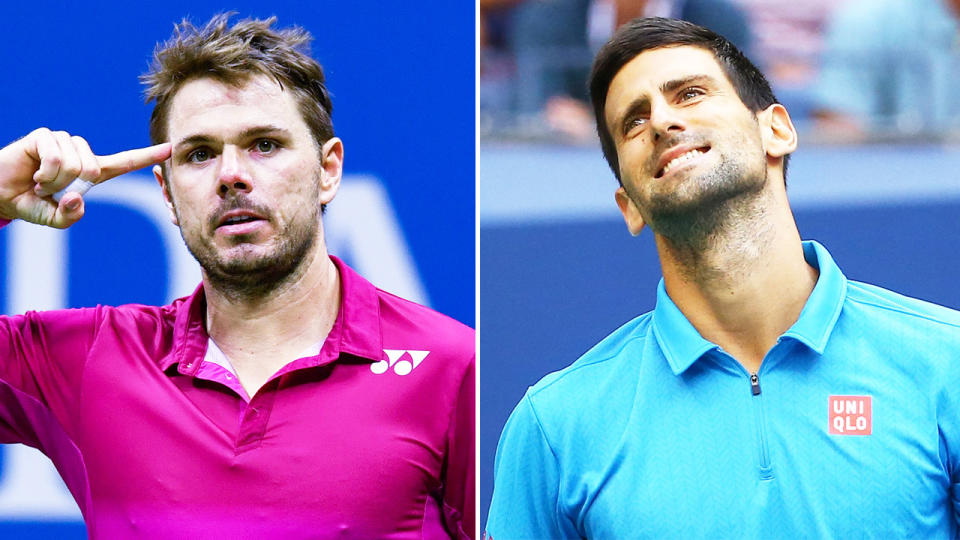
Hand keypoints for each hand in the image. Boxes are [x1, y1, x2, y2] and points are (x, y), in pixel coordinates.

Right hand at [0, 128, 171, 227]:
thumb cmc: (29, 204)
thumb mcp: (54, 219)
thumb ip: (70, 216)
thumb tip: (77, 197)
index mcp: (91, 171)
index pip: (124, 162)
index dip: (147, 156)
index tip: (170, 148)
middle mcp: (80, 153)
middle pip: (95, 168)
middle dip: (70, 187)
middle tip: (50, 190)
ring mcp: (63, 141)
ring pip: (75, 164)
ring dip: (54, 182)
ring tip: (40, 183)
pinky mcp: (45, 136)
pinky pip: (55, 157)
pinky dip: (44, 174)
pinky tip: (33, 175)